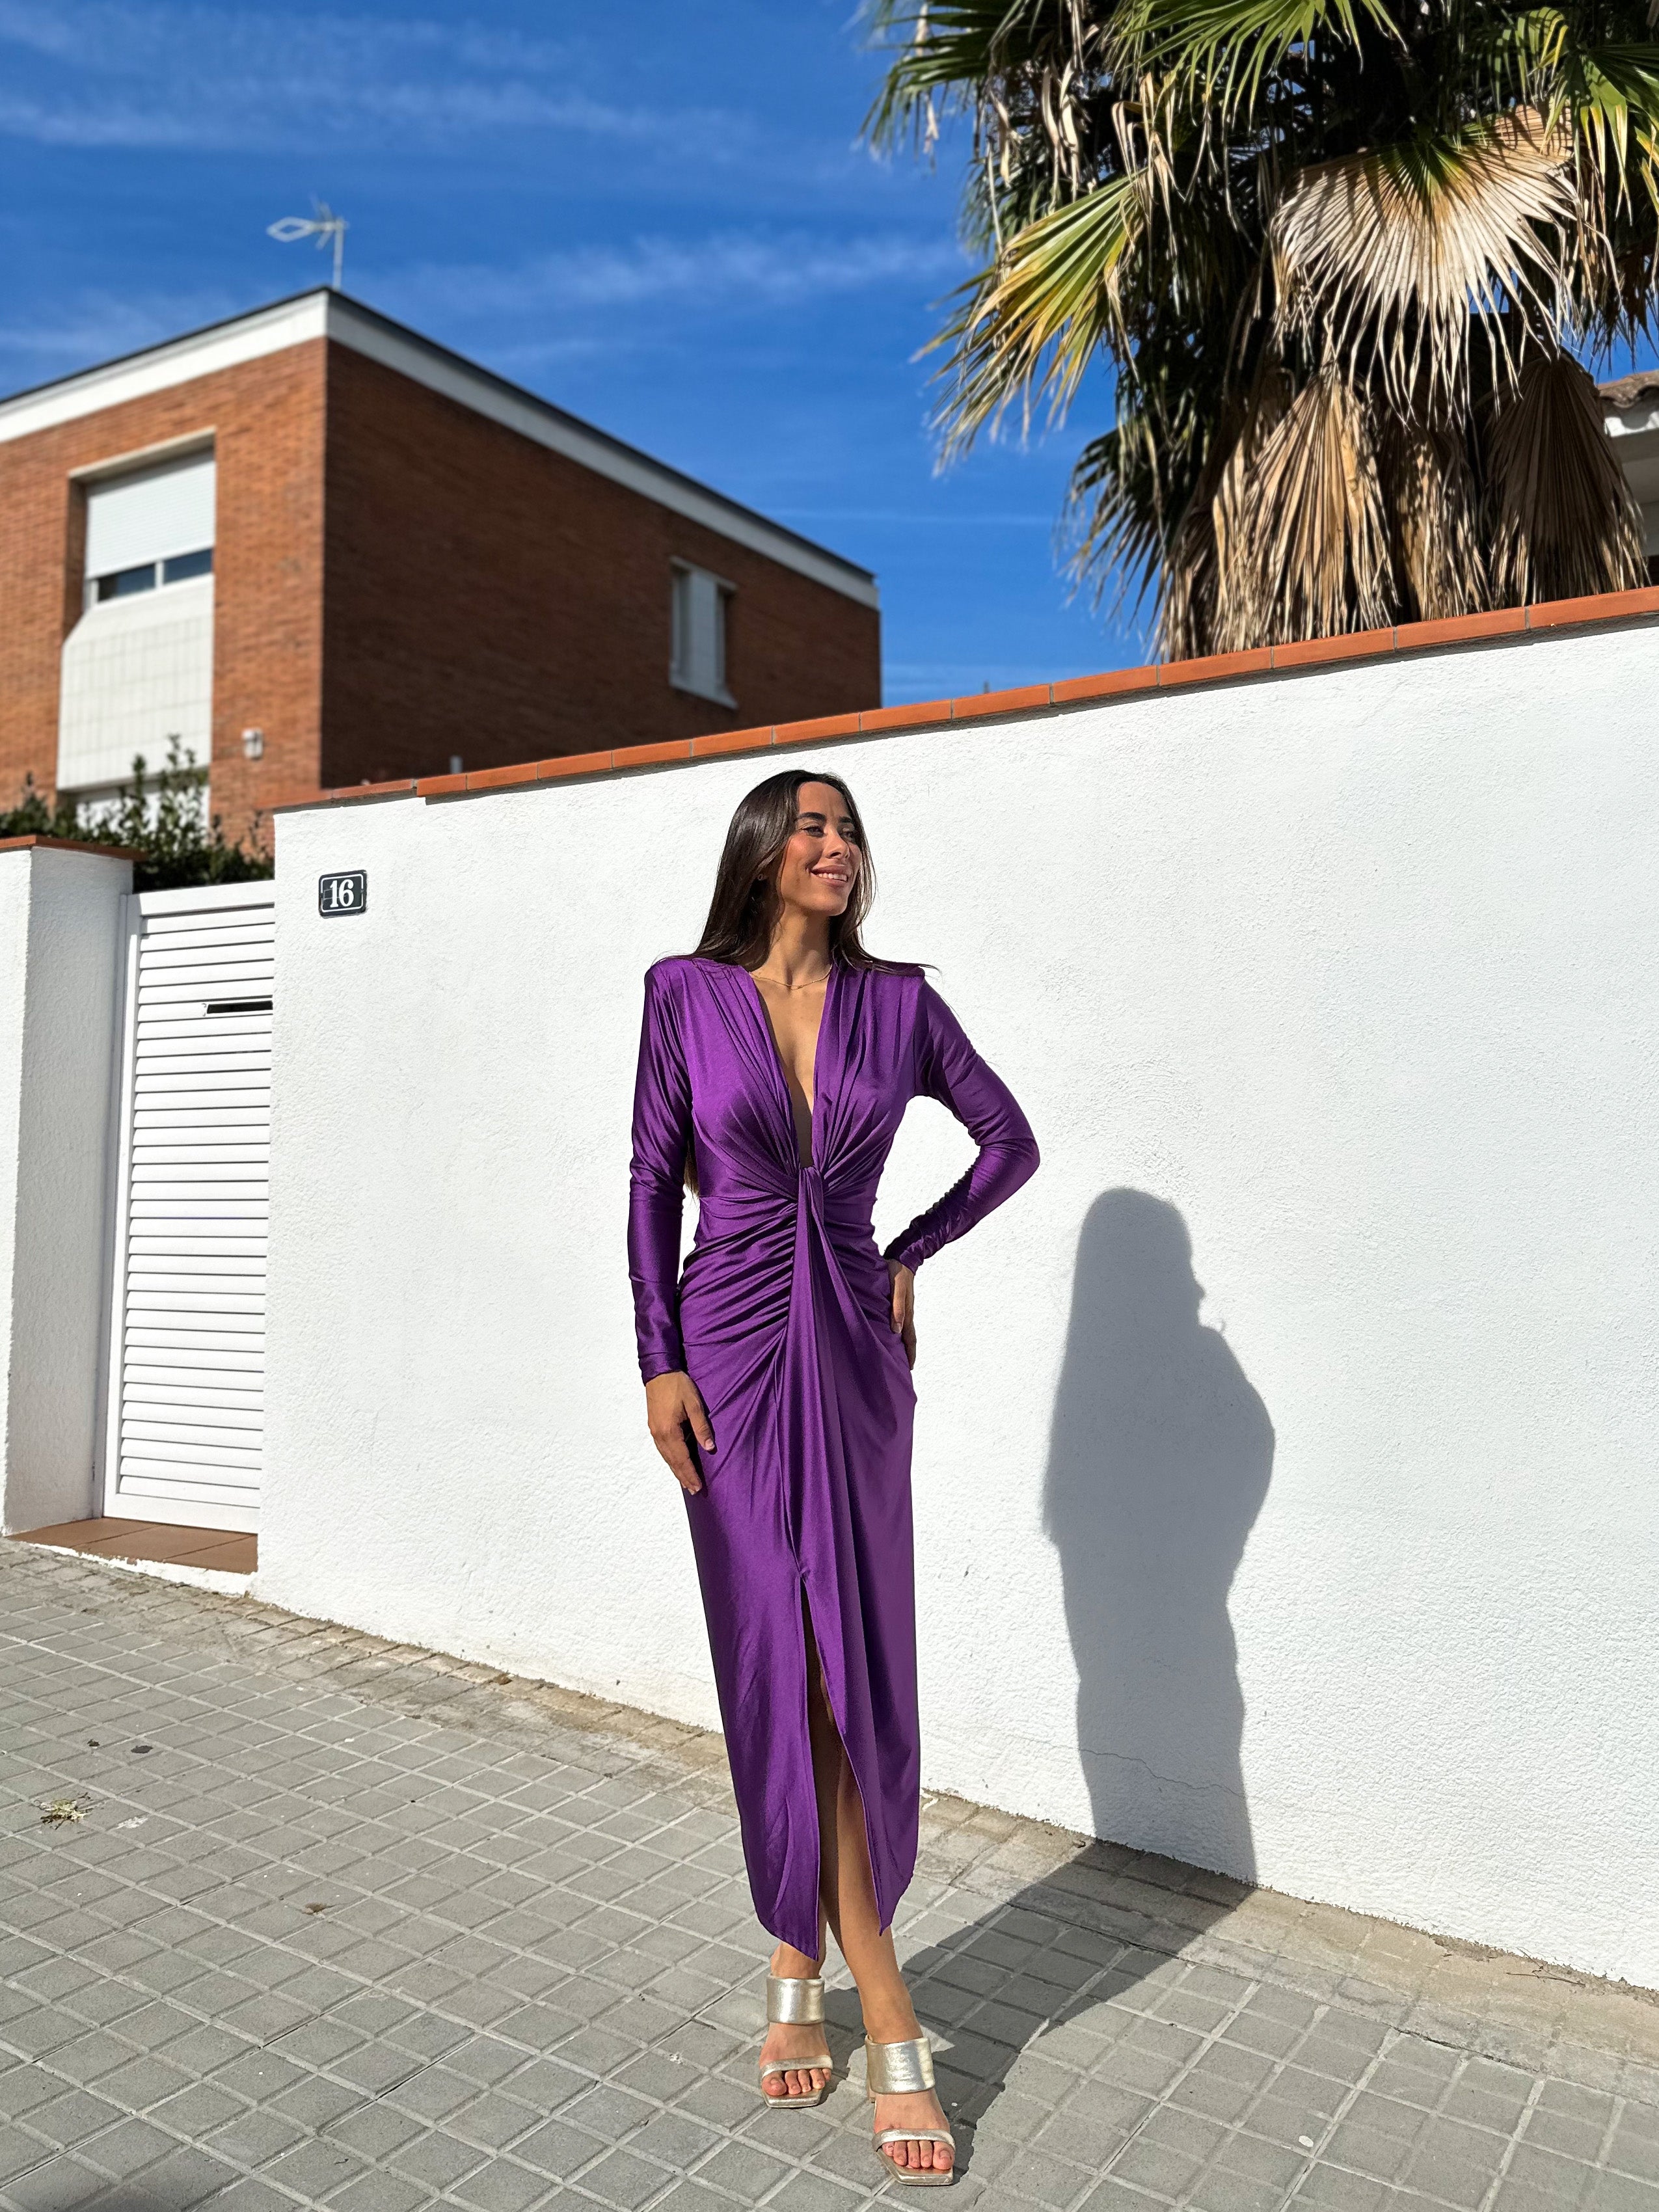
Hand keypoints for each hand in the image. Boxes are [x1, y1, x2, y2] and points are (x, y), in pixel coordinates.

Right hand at [645, 1370, 713, 1493]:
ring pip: (666, 1457)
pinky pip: (662, 1449)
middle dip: (683, 1476)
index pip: (682, 1459)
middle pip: (672, 1462)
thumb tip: (709, 1448)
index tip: (698, 1487)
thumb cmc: (678, 1386)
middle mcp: (659, 1435)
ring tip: (686, 1481)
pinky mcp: (653, 1426)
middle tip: (694, 1490)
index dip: (690, 1474)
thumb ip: (701, 1427)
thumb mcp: (695, 1404)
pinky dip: (670, 1460)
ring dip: (676, 1470)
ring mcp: (654, 1431)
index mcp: (669, 1431)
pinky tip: (675, 1463)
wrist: (659, 1372)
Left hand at [886, 1259, 915, 1369]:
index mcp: (908, 1312)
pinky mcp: (900, 1303)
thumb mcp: (896, 1289)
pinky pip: (901, 1322)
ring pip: (905, 1331)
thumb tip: (896, 1330)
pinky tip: (893, 1335)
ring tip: (899, 1356)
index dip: (910, 1353)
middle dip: (908, 1353)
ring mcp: (905, 1308)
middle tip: (906, 1368)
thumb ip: (897, 1308)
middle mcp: (907, 1313)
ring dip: (903, 1344)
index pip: (910, 1338)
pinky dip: (899, 1332)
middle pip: (909, 1337)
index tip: (910, 1368)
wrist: (902, 1257)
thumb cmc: (897, 1272)